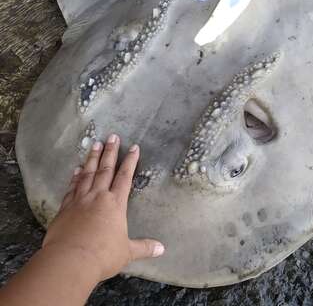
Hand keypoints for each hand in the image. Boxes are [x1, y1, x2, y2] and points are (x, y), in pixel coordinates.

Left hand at [43, 134, 164, 281]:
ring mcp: (80, 200)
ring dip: (92, 158)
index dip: (130, 161)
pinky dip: (75, 177)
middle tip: (112, 136)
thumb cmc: (102, 255)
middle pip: (105, 169)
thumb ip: (144, 247)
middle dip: (110, 152)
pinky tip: (76, 169)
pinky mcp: (65, 207)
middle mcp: (98, 196)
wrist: (70, 260)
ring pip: (87, 174)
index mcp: (115, 204)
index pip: (124, 177)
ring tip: (95, 144)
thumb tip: (162, 249)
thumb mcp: (127, 252)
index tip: (134, 147)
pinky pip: (72, 187)